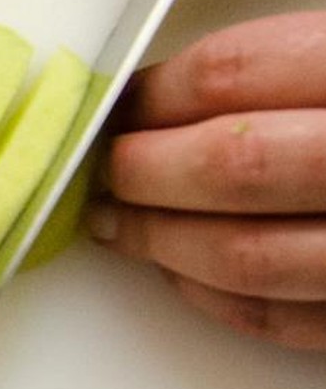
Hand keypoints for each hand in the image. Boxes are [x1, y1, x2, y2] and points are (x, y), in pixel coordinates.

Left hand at [89, 12, 325, 349]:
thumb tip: (146, 99)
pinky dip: (216, 300)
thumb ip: (273, 68)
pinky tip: (179, 273)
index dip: (147, 99)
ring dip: (160, 241)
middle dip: (141, 172)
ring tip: (117, 224)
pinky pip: (285, 320)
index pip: (227, 78)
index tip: (108, 109)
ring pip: (247, 256)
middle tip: (102, 173)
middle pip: (230, 166)